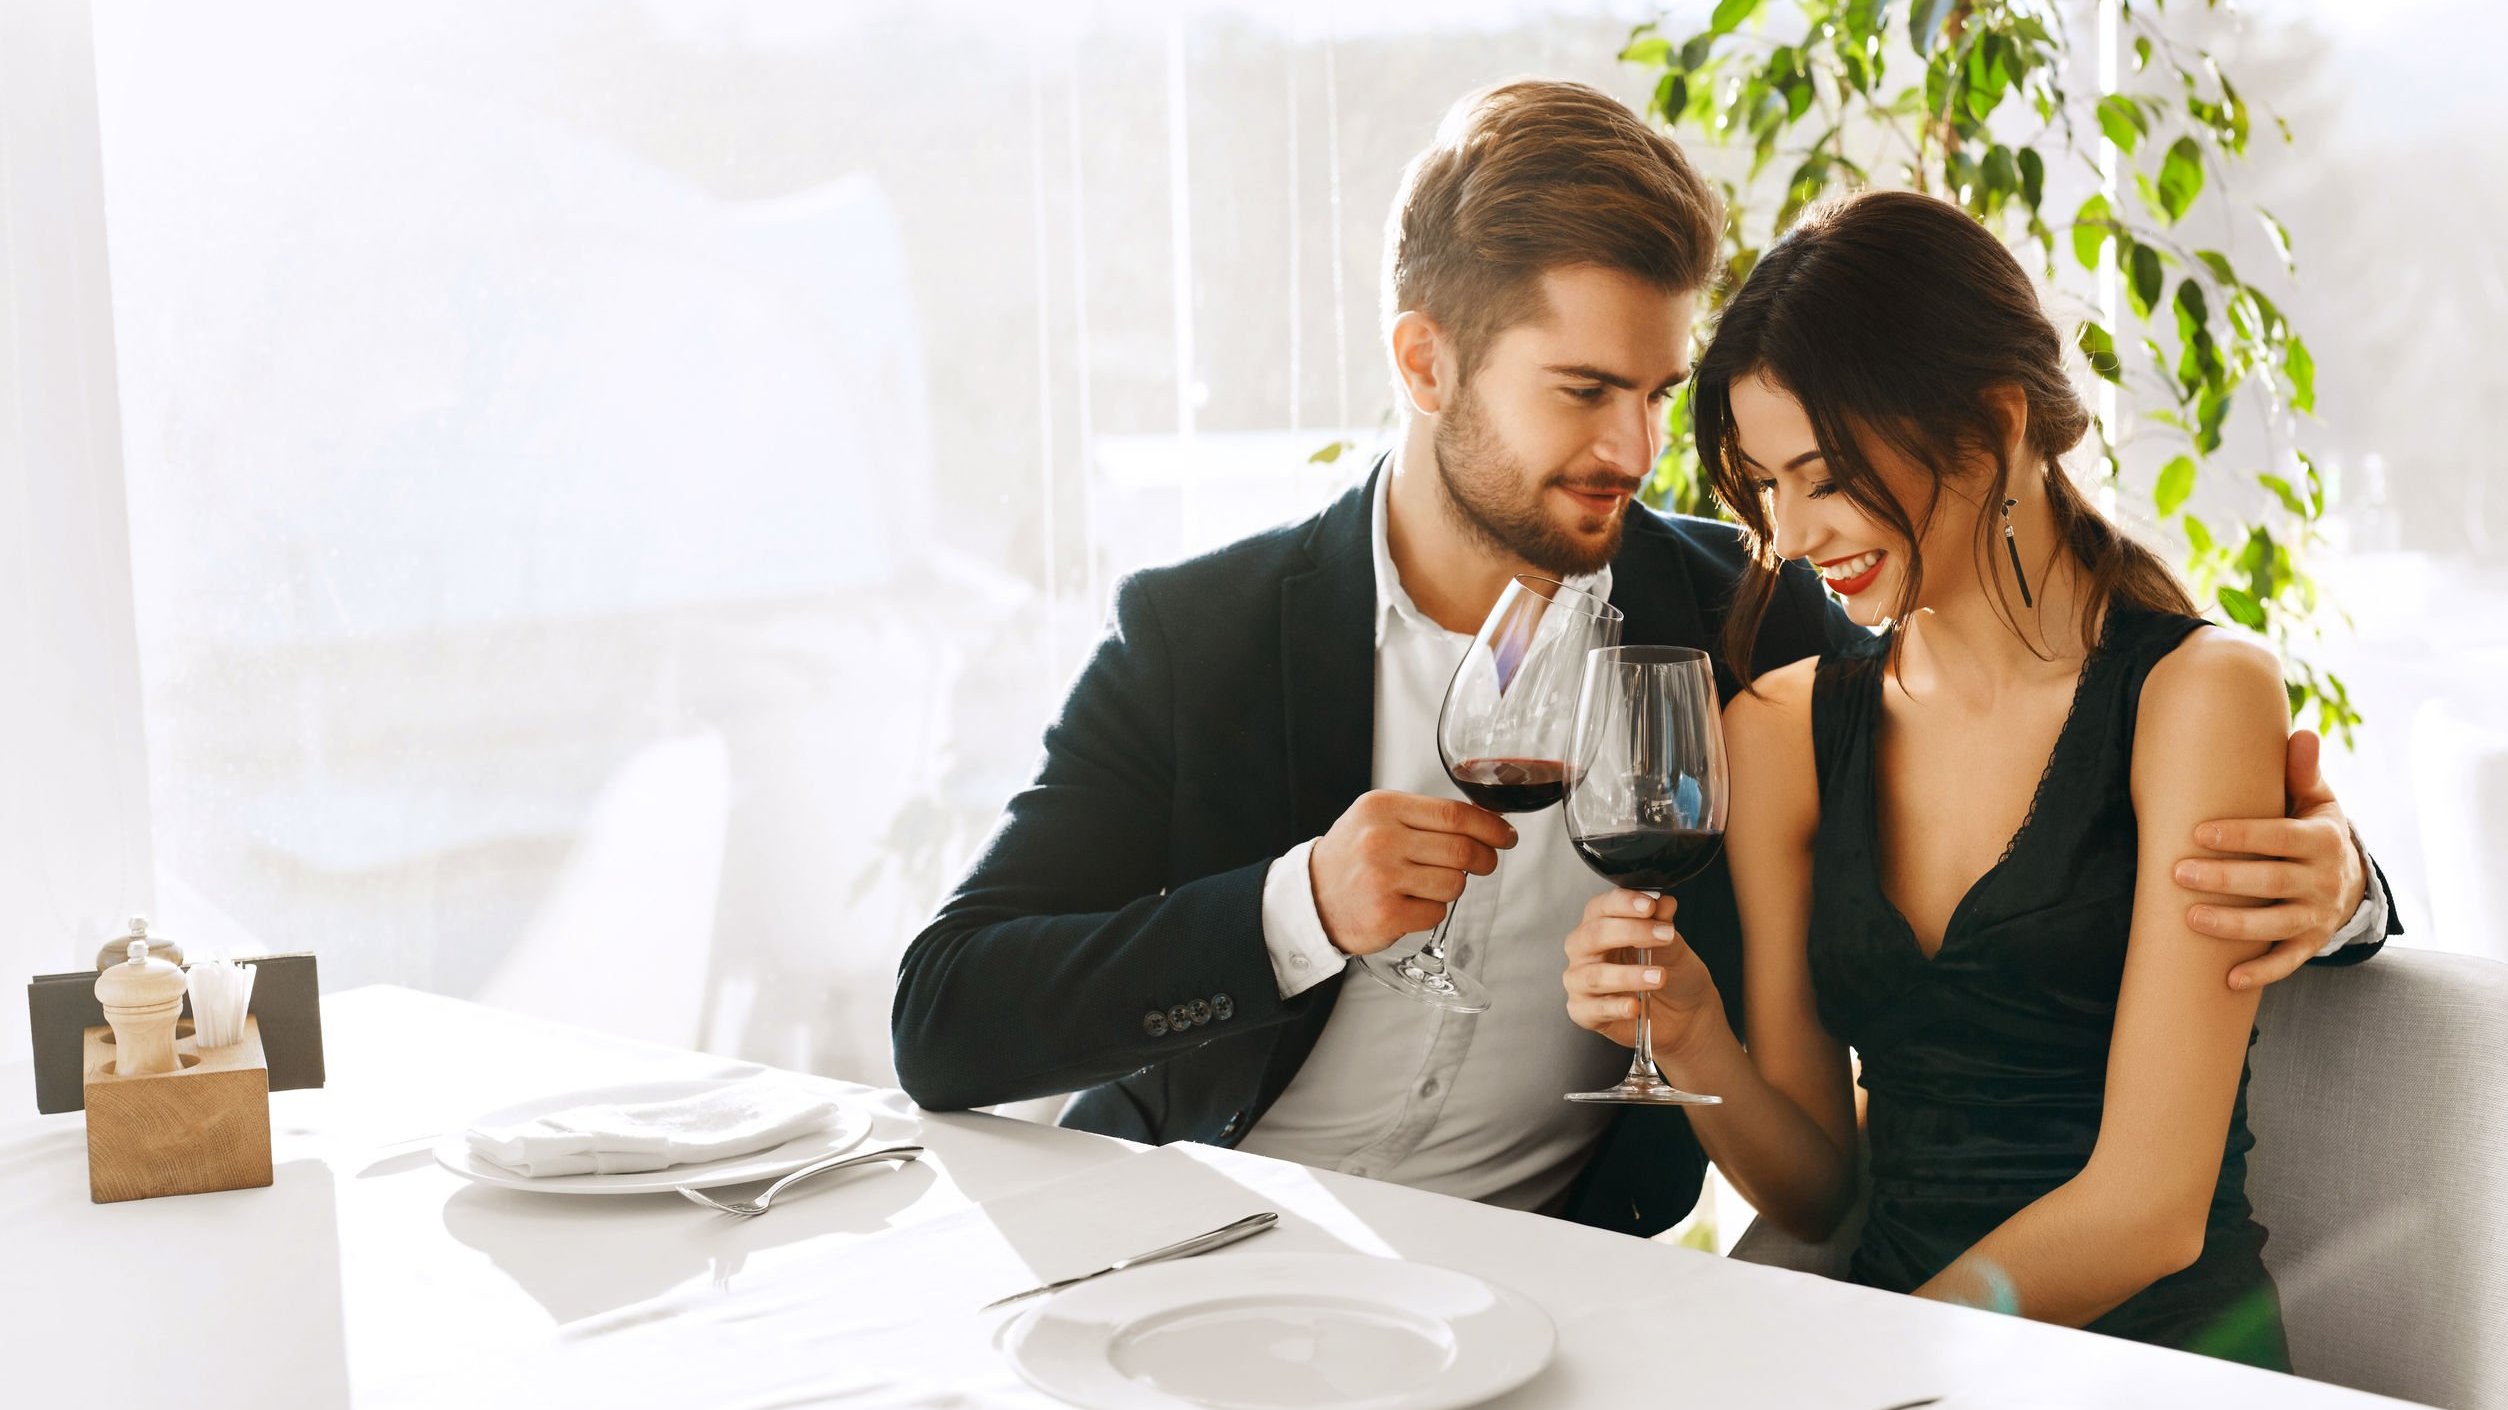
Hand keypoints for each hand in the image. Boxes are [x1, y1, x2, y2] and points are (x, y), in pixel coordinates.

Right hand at [1309, 790, 1515, 955]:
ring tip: (1430, 884)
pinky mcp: (1386, 915)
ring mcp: (1383, 879)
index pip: (1454, 814)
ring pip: (1455, 883)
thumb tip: (1485, 821)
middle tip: (1486, 862)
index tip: (1506, 835)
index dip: (1490, 826)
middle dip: (1485, 858)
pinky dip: (1432, 910)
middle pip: (1461, 850)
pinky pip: (1437, 912)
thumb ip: (1423, 817)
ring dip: (1454, 886)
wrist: (1311, 898)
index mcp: (1382, 808)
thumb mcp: (1377, 819)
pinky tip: (1411, 904)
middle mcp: (1381, 840)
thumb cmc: (1351, 857)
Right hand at [1561, 889, 1721, 1054]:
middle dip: (1630, 932)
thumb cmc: (1671, 973)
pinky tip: (1635, 1006)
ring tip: (1659, 976)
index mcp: (1600, 925)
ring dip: (1629, 975)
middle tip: (1665, 936)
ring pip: (1594, 975)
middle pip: (1593, 935)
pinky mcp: (1583, 1012)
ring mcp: (1580, 982)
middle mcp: (1584, 951)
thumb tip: (1664, 902)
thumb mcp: (1673, 945)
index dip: (1624, 903)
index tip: (1650, 906)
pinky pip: (1593, 1009)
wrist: (1685, 1014)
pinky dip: (1615, 1007)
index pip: (1601, 907)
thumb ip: (1664, 924)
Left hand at [2174, 728, 2368, 990]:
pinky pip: (2287, 961)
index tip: (2199, 832)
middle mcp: (2323, 879)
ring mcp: (2317, 915)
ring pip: (2274, 924)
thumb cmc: (2313, 828)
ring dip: (2233, 925)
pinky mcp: (2310, 942)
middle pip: (2271, 881)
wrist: (2348, 876)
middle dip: (2225, 879)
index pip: (2279, 837)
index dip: (2241, 836)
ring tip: (2190, 918)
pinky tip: (2227, 980)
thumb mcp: (2315, 799)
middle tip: (2179, 872)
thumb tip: (2302, 733)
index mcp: (2321, 839)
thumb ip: (2301, 771)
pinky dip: (2261, 971)